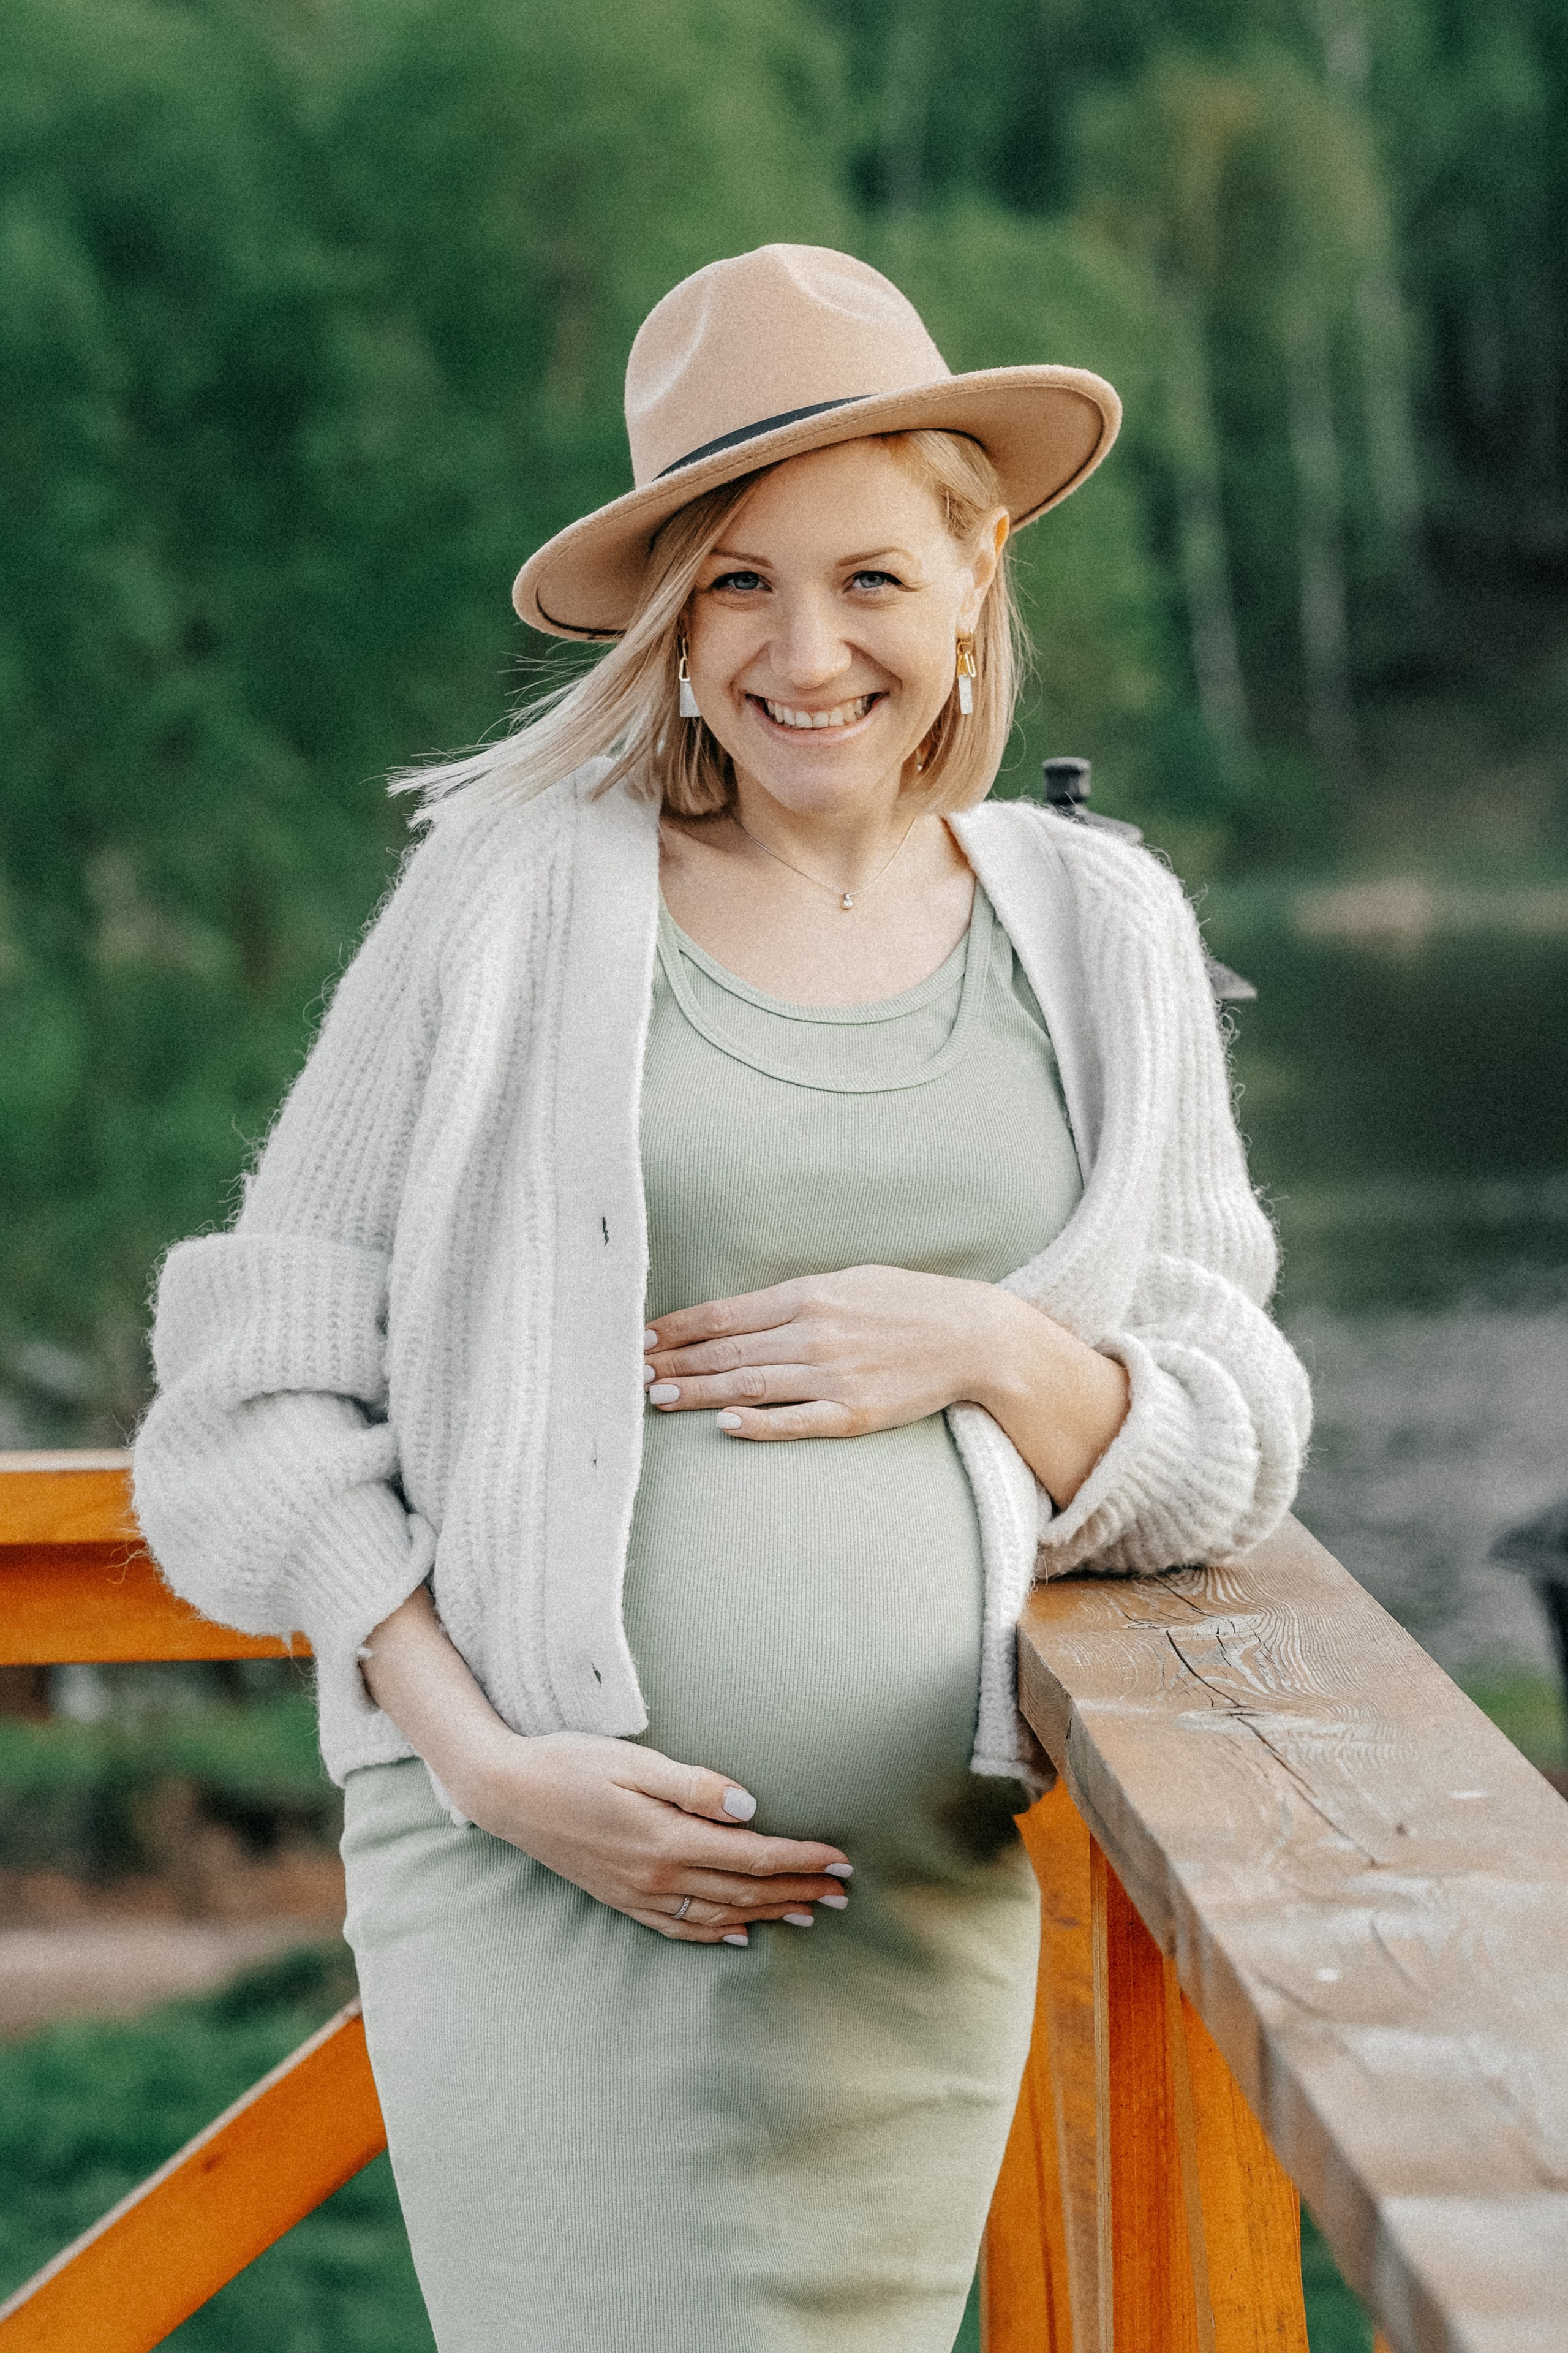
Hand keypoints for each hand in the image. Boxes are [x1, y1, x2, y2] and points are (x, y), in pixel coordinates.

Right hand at [456, 1729, 852, 1945]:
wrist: (506, 1794)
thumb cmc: (569, 1764)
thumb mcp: (633, 1762)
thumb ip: (694, 1786)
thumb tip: (750, 1806)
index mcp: (667, 1841)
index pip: (753, 1856)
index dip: (802, 1859)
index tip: (841, 1859)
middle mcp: (657, 1877)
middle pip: (745, 1891)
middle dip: (799, 1889)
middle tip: (844, 1889)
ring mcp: (637, 1894)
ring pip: (719, 1914)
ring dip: (769, 1914)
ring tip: (810, 1911)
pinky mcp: (621, 1898)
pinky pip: (680, 1927)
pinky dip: (717, 1932)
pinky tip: (739, 1933)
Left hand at [644, 1265, 1130, 1504]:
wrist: (973, 1336)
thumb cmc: (907, 1304)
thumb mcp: (849, 1282)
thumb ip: (795, 1298)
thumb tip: (740, 1316)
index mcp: (810, 1295)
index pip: (726, 1313)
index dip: (680, 1326)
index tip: (644, 1337)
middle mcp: (815, 1333)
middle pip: (728, 1351)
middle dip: (676, 1362)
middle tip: (633, 1373)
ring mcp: (834, 1376)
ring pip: (750, 1385)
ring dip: (698, 1392)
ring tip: (658, 1397)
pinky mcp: (855, 1413)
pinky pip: (796, 1422)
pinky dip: (758, 1422)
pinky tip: (724, 1423)